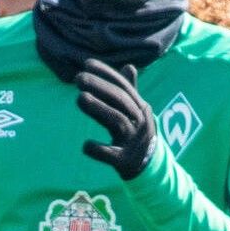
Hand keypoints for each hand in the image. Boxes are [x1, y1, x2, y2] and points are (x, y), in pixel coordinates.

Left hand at [73, 59, 155, 180]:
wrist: (150, 167)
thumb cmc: (138, 134)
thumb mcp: (138, 112)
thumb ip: (131, 91)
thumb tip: (129, 66)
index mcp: (140, 109)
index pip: (123, 86)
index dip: (107, 73)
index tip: (87, 63)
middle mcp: (139, 122)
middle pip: (120, 101)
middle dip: (99, 87)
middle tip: (78, 78)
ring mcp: (133, 141)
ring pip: (117, 122)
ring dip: (99, 109)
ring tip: (79, 98)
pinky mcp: (125, 161)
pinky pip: (112, 155)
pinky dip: (99, 150)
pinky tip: (85, 145)